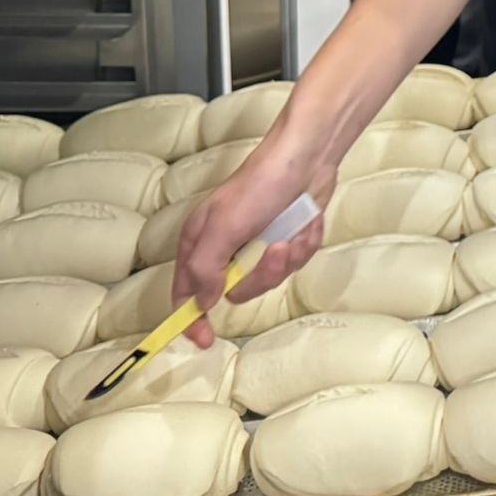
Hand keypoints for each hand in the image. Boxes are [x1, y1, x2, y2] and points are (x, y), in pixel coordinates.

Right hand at [173, 141, 335, 347]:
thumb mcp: (225, 226)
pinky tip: (306, 222)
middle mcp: (227, 246)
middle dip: (262, 275)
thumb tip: (202, 304)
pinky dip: (304, 243)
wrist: (309, 156)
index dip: (191, 318)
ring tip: (294, 231)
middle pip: (238, 290)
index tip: (204, 339)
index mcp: (201, 241)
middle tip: (276, 250)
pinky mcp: (287, 238)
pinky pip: (295, 260)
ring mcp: (258, 243)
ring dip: (288, 257)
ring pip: (271, 277)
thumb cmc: (261, 185)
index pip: (186, 291)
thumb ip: (206, 268)